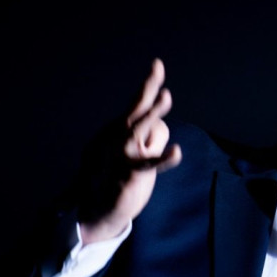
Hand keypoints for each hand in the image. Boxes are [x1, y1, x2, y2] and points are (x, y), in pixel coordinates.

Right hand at [77, 58, 181, 242]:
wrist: (99, 211)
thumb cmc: (121, 181)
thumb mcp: (138, 155)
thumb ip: (151, 138)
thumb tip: (162, 125)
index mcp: (122, 133)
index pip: (138, 106)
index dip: (148, 86)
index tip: (158, 64)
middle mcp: (118, 140)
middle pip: (136, 109)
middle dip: (147, 88)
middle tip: (157, 68)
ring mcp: (122, 156)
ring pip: (137, 129)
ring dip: (152, 112)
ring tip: (166, 96)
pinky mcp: (129, 174)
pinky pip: (148, 164)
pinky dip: (163, 158)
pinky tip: (177, 152)